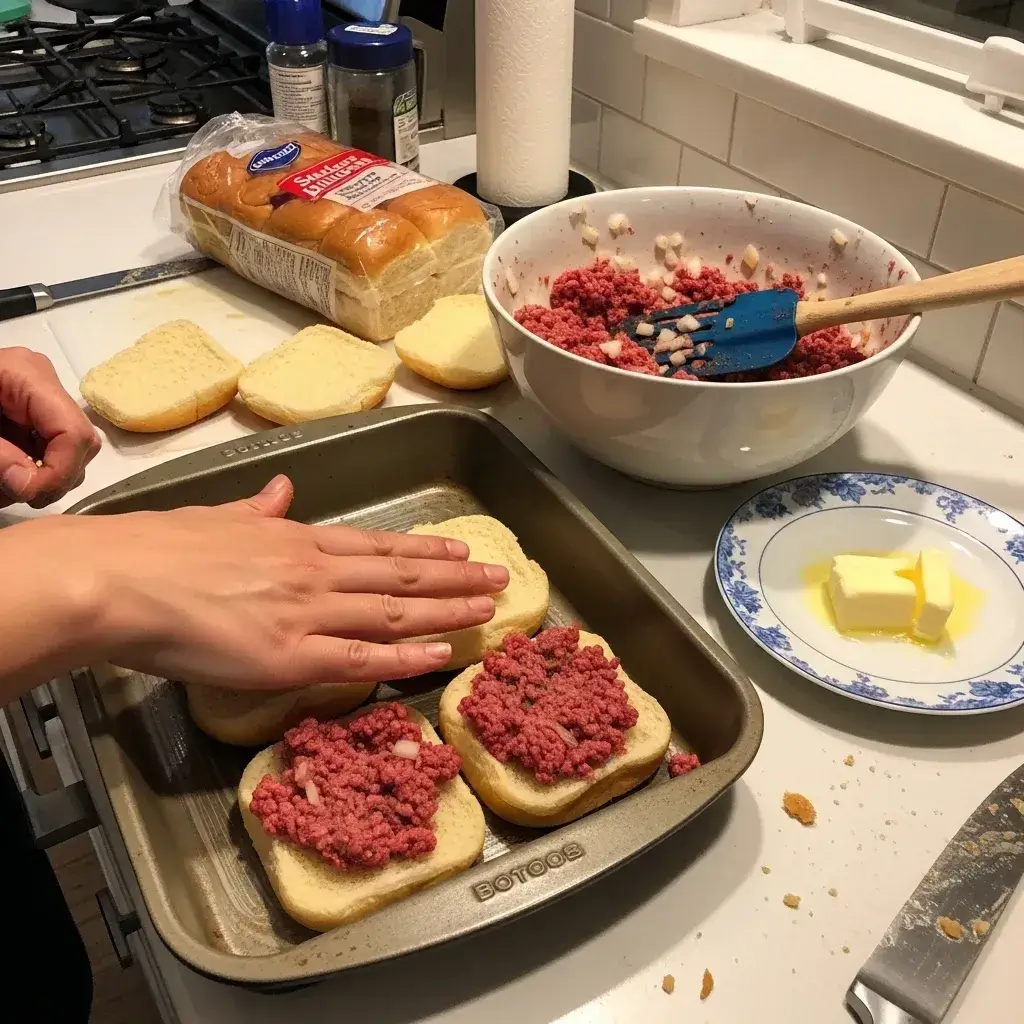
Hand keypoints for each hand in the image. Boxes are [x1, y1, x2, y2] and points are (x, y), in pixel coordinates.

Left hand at [0, 347, 99, 508]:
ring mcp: (38, 398)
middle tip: (17, 493)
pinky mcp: (27, 411)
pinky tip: (7, 474)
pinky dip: (32, 469)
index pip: (76, 433)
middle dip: (55, 477)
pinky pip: (47, 446)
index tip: (27, 493)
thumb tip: (28, 486)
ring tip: (5, 486)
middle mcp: (44, 385)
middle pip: (80, 443)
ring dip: (43, 478)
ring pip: (70, 450)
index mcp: (31, 377)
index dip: (60, 472)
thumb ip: (0, 454)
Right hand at [31, 475, 508, 687]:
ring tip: (490, 608)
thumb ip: (258, 510)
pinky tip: (442, 654)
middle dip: (455, 578)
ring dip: (448, 610)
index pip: (376, 546)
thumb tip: (282, 492)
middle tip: (500, 578)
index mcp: (295, 539)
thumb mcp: (217, 516)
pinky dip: (406, 658)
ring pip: (394, 613)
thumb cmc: (156, 548)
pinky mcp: (290, 655)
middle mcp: (314, 571)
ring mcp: (307, 612)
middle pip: (400, 576)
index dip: (423, 552)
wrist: (117, 578)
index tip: (459, 551)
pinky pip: (362, 658)